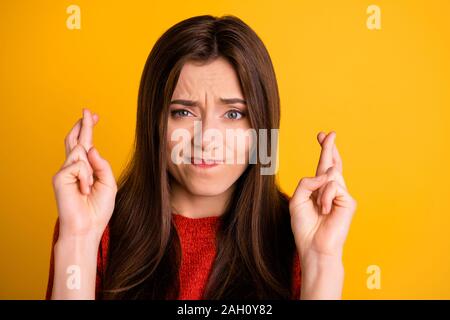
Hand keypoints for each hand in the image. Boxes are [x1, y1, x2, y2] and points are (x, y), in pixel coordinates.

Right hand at [52, 108, 116, 243]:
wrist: (87, 228)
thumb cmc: (98, 210)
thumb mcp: (108, 184)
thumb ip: (102, 165)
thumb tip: (92, 148)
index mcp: (86, 170)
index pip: (86, 145)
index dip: (88, 129)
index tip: (93, 116)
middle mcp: (73, 168)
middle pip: (75, 140)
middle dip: (83, 125)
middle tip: (88, 110)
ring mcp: (64, 172)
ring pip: (80, 152)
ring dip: (89, 171)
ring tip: (87, 189)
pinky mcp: (59, 177)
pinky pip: (78, 165)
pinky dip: (85, 177)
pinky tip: (82, 190)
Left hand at [289, 131, 356, 262]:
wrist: (313, 247)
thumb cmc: (304, 227)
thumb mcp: (297, 200)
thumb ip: (307, 182)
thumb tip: (326, 173)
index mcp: (319, 190)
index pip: (323, 166)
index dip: (325, 150)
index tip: (322, 135)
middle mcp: (332, 190)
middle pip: (332, 164)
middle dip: (329, 148)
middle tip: (329, 133)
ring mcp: (342, 195)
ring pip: (329, 175)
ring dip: (319, 191)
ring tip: (319, 209)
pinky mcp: (348, 201)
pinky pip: (333, 186)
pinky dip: (324, 197)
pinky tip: (325, 211)